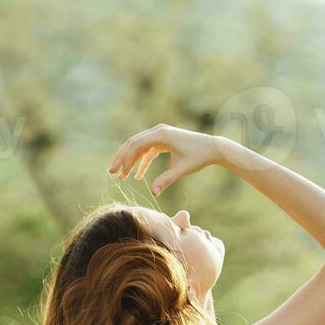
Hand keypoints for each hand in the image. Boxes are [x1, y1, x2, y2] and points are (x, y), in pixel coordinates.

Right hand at [108, 124, 238, 195]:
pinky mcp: (164, 140)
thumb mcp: (182, 169)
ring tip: (122, 176)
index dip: (126, 159)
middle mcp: (159, 131)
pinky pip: (148, 150)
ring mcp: (161, 134)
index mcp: (161, 135)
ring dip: (130, 161)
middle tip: (112, 173)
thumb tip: (153, 193)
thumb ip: (166, 180)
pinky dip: (142, 161)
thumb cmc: (199, 157)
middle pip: (133, 143)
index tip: (119, 173)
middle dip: (122, 158)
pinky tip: (137, 176)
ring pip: (139, 146)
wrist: (213, 148)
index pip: (136, 145)